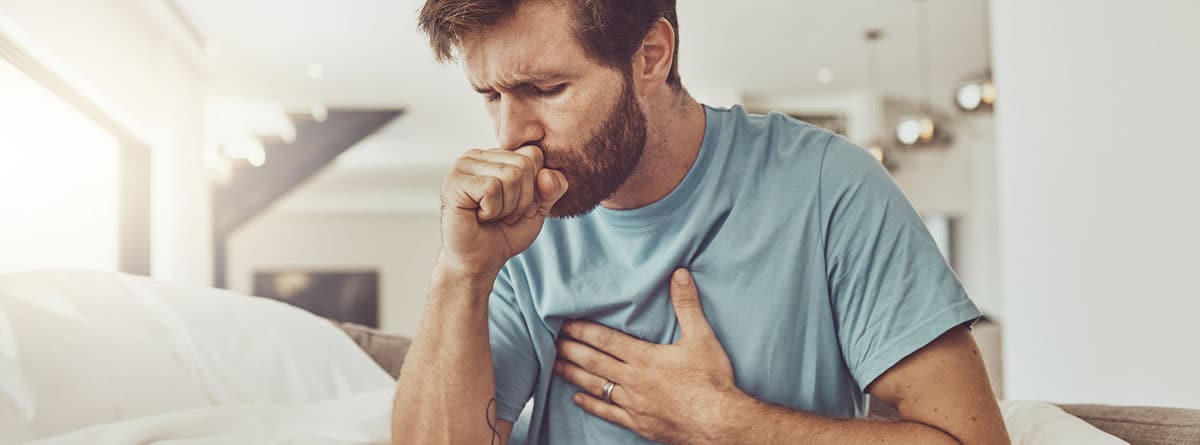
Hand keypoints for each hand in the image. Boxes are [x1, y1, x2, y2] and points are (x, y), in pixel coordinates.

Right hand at [438, 146, 568, 274]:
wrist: (479, 262)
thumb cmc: (504, 233)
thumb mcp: (539, 208)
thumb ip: (553, 188)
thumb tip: (547, 174)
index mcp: (496, 156)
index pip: (534, 154)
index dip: (534, 187)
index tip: (517, 206)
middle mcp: (477, 155)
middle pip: (524, 164)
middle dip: (522, 198)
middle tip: (502, 214)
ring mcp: (462, 166)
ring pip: (510, 175)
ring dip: (507, 207)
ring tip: (490, 216)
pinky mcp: (454, 182)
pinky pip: (492, 188)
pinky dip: (492, 210)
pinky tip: (478, 216)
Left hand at [554, 269, 751, 443]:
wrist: (720, 423)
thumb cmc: (712, 381)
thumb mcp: (702, 338)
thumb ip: (687, 305)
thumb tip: (679, 275)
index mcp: (645, 358)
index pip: (606, 341)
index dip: (583, 331)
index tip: (565, 323)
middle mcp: (633, 380)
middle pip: (594, 362)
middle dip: (571, 350)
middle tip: (552, 341)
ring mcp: (633, 404)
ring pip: (596, 386)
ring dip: (573, 374)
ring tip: (555, 365)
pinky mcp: (638, 423)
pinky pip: (608, 413)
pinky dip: (590, 405)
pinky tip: (577, 398)